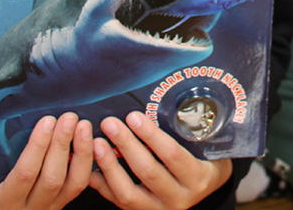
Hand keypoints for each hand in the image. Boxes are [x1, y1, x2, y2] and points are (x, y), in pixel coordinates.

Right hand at [0, 112, 92, 209]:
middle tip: (69, 117)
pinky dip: (88, 162)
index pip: (24, 174)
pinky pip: (79, 185)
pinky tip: (92, 142)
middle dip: (62, 145)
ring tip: (83, 125)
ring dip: (81, 152)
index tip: (46, 121)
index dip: (37, 147)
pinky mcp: (62, 204)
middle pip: (51, 178)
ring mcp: (48, 208)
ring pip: (72, 184)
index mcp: (3, 199)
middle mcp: (27, 208)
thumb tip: (1, 110)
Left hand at [89, 111, 232, 209]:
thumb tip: (153, 95)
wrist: (203, 187)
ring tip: (96, 142)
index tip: (132, 115)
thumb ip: (182, 127)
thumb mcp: (200, 143)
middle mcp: (179, 198)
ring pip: (129, 193)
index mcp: (196, 177)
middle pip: (148, 172)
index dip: (151, 136)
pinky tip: (89, 166)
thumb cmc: (200, 156)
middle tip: (109, 122)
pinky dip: (101, 184)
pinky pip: (117, 202)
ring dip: (110, 166)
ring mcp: (158, 209)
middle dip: (126, 145)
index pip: (173, 156)